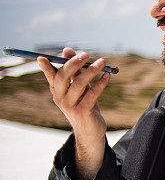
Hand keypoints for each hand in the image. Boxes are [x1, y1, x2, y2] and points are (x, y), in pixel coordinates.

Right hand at [38, 47, 110, 179]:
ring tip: (102, 62)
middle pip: (63, 77)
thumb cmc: (85, 104)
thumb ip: (75, 70)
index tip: (42, 57)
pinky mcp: (83, 112)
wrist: (90, 130)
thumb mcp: (79, 87)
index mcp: (57, 90)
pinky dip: (101, 83)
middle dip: (73, 64)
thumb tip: (67, 50)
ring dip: (91, 71)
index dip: (46, 67)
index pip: (51, 76)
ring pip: (79, 84)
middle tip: (85, 54)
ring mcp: (70, 106)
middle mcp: (60, 98)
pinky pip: (92, 94)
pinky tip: (107, 76)